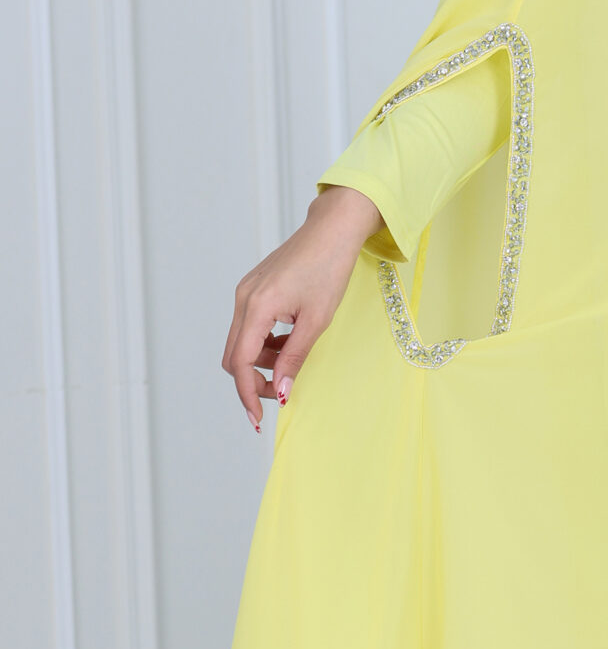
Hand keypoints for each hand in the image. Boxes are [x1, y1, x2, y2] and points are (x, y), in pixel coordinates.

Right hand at [222, 185, 384, 429]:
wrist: (332, 231)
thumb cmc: (330, 269)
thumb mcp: (317, 320)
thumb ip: (294, 358)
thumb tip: (281, 393)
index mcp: (257, 306)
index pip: (240, 362)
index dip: (248, 393)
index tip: (258, 418)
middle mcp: (244, 299)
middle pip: (233, 356)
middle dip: (253, 381)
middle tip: (282, 392)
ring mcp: (246, 293)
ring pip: (241, 343)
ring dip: (261, 362)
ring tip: (292, 362)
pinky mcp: (253, 289)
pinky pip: (249, 327)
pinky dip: (264, 344)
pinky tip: (288, 342)